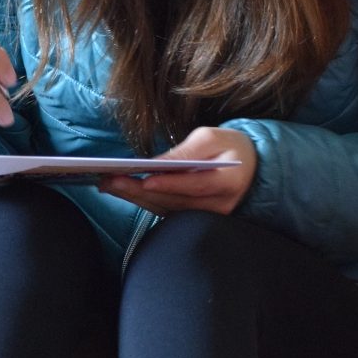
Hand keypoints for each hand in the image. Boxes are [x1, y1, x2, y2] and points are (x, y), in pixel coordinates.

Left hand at [98, 127, 257, 214]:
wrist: (249, 167)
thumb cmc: (229, 147)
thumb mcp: (211, 138)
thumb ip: (186, 152)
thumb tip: (156, 165)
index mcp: (228, 180)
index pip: (195, 185)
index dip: (170, 183)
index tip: (145, 179)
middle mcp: (219, 205)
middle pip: (174, 201)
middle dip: (140, 191)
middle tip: (110, 180)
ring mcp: (206, 216)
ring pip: (166, 209)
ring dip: (135, 198)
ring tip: (108, 184)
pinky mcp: (194, 219)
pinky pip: (166, 212)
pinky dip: (143, 201)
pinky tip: (123, 191)